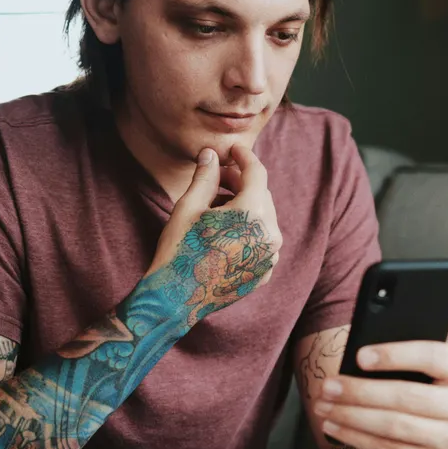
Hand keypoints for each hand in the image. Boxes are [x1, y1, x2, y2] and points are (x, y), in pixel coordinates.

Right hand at [145, 144, 281, 322]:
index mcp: (253, 215)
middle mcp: (270, 236)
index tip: (234, 150)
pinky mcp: (264, 273)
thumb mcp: (189, 206)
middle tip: (217, 178)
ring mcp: (270, 257)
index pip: (257, 173)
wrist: (176, 298)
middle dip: (241, 182)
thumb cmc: (180, 249)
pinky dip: (248, 231)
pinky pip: (261, 242)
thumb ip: (206, 176)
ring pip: (263, 219)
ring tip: (216, 208)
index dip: (245, 156)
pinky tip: (224, 233)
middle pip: (261, 195)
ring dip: (244, 207)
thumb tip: (211, 154)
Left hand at [314, 338, 447, 448]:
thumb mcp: (425, 363)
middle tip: (328, 385)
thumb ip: (411, 341)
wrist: (437, 430)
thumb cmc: (422, 383)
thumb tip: (379, 313)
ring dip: (351, 415)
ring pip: (394, 425)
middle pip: (408, 396)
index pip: (434, 357)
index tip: (360, 356)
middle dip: (361, 391)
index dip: (396, 355)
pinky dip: (355, 437)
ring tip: (323, 404)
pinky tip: (333, 425)